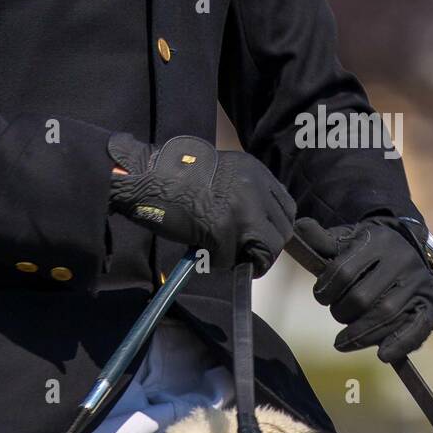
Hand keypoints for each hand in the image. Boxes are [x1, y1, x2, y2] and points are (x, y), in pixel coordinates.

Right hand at [107, 132, 295, 276]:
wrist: (146, 178)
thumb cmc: (174, 175)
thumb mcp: (221, 172)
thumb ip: (244, 191)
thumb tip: (259, 223)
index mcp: (254, 170)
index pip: (286, 207)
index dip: (274, 226)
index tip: (260, 236)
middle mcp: (254, 187)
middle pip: (282, 230)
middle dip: (265, 246)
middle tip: (243, 252)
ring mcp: (242, 209)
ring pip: (268, 249)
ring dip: (249, 257)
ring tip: (225, 254)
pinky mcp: (224, 230)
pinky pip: (233, 259)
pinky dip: (219, 261)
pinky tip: (204, 251)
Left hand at [295, 214, 432, 363]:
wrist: (409, 245)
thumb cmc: (368, 247)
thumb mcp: (346, 238)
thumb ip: (322, 239)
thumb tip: (299, 229)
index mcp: (377, 242)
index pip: (344, 271)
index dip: (326, 290)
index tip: (320, 296)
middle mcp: (401, 261)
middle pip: (364, 297)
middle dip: (342, 312)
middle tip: (336, 315)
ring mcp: (418, 283)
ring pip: (387, 314)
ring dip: (361, 334)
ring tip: (343, 342)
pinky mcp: (430, 304)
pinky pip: (418, 327)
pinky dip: (400, 343)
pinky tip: (382, 355)